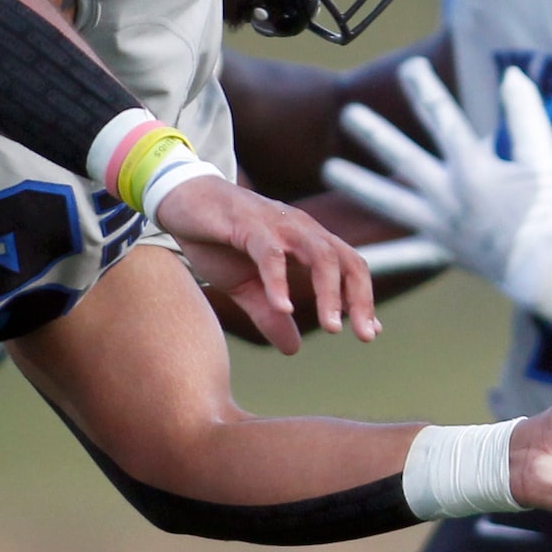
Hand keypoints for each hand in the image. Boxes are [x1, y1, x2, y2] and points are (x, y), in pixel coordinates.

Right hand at [152, 175, 377, 354]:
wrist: (181, 201)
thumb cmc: (220, 240)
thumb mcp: (248, 286)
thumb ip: (271, 314)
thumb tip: (294, 349)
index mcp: (308, 242)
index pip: (350, 268)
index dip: (363, 300)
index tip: (370, 334)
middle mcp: (302, 229)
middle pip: (346, 261)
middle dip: (358, 299)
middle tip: (362, 336)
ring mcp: (278, 224)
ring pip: (320, 254)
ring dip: (329, 292)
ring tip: (330, 327)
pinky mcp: (248, 224)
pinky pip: (271, 253)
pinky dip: (279, 281)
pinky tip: (283, 307)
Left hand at [326, 59, 551, 306]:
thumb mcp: (544, 157)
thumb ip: (525, 114)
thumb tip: (512, 74)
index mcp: (473, 168)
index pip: (442, 118)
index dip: (424, 89)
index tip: (409, 66)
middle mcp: (448, 195)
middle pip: (402, 159)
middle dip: (375, 134)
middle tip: (348, 114)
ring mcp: (439, 226)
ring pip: (389, 203)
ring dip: (357, 186)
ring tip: (328, 171)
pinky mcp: (440, 252)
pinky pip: (401, 257)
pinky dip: (373, 258)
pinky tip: (342, 256)